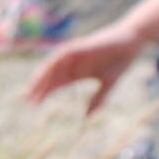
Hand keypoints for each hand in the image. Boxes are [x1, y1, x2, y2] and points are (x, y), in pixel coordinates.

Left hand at [26, 21, 151, 114]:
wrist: (131, 42)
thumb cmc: (119, 61)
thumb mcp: (108, 83)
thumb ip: (98, 98)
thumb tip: (87, 116)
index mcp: (77, 73)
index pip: (55, 84)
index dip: (44, 93)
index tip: (33, 105)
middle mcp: (72, 64)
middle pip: (50, 76)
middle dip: (38, 87)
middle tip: (27, 99)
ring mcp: (75, 54)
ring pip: (53, 65)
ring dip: (43, 75)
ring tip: (33, 87)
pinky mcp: (80, 46)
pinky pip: (63, 54)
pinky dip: (55, 61)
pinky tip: (47, 70)